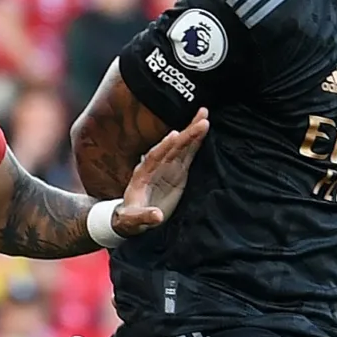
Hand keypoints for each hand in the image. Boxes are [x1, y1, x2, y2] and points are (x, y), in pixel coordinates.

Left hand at [111, 111, 209, 236]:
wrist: (133, 218)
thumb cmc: (130, 218)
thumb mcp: (133, 221)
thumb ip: (144, 217)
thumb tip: (157, 216)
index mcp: (142, 174)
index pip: (154, 157)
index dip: (164, 147)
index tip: (175, 136)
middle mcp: (155, 165)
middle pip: (171, 147)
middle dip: (185, 134)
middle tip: (201, 121)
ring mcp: (167, 166)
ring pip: (181, 146)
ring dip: (192, 131)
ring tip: (205, 116)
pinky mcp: (177, 171)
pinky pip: (188, 153)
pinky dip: (196, 141)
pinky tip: (204, 127)